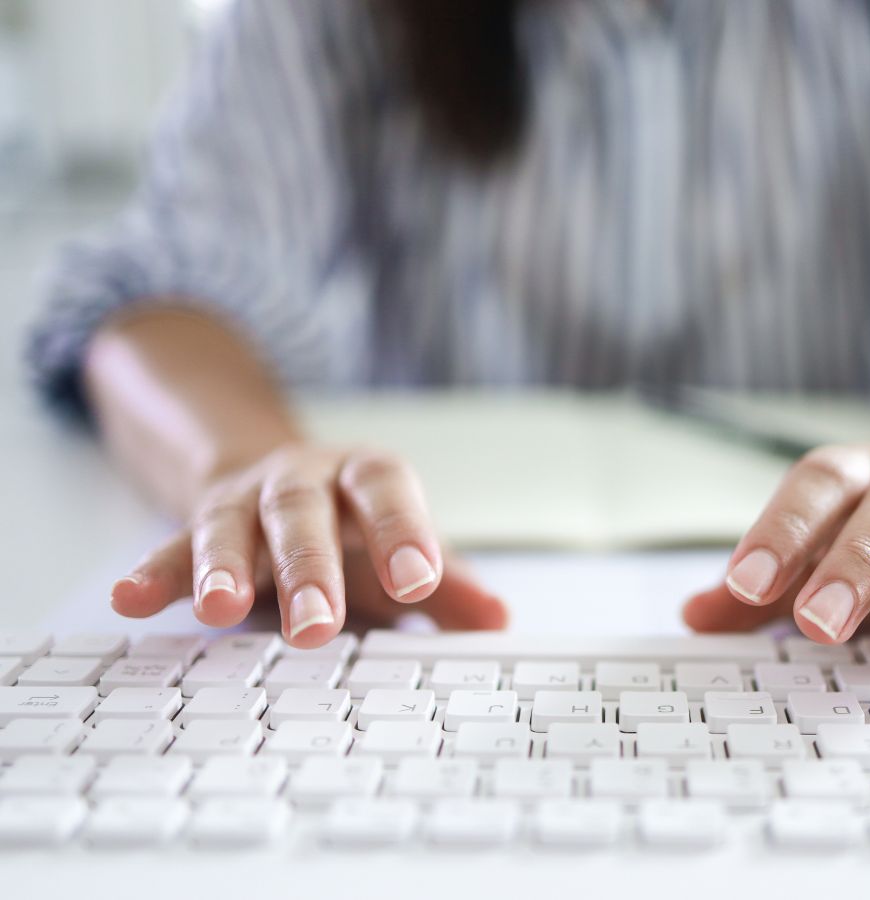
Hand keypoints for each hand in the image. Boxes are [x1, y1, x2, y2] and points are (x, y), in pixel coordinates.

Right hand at [109, 445, 506, 646]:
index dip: (403, 532)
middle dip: (309, 568)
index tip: (420, 581)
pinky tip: (129, 601)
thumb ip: (451, 584)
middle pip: (303, 514)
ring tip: (220, 609)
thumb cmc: (357, 528)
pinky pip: (170, 548)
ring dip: (224, 567)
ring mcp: (245, 501)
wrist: (284, 481)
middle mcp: (302, 480)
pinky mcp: (199, 528)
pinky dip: (153, 575)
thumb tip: (498, 620)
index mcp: (365, 477)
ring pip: (231, 526)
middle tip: (316, 626)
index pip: (386, 491)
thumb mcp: (403, 548)